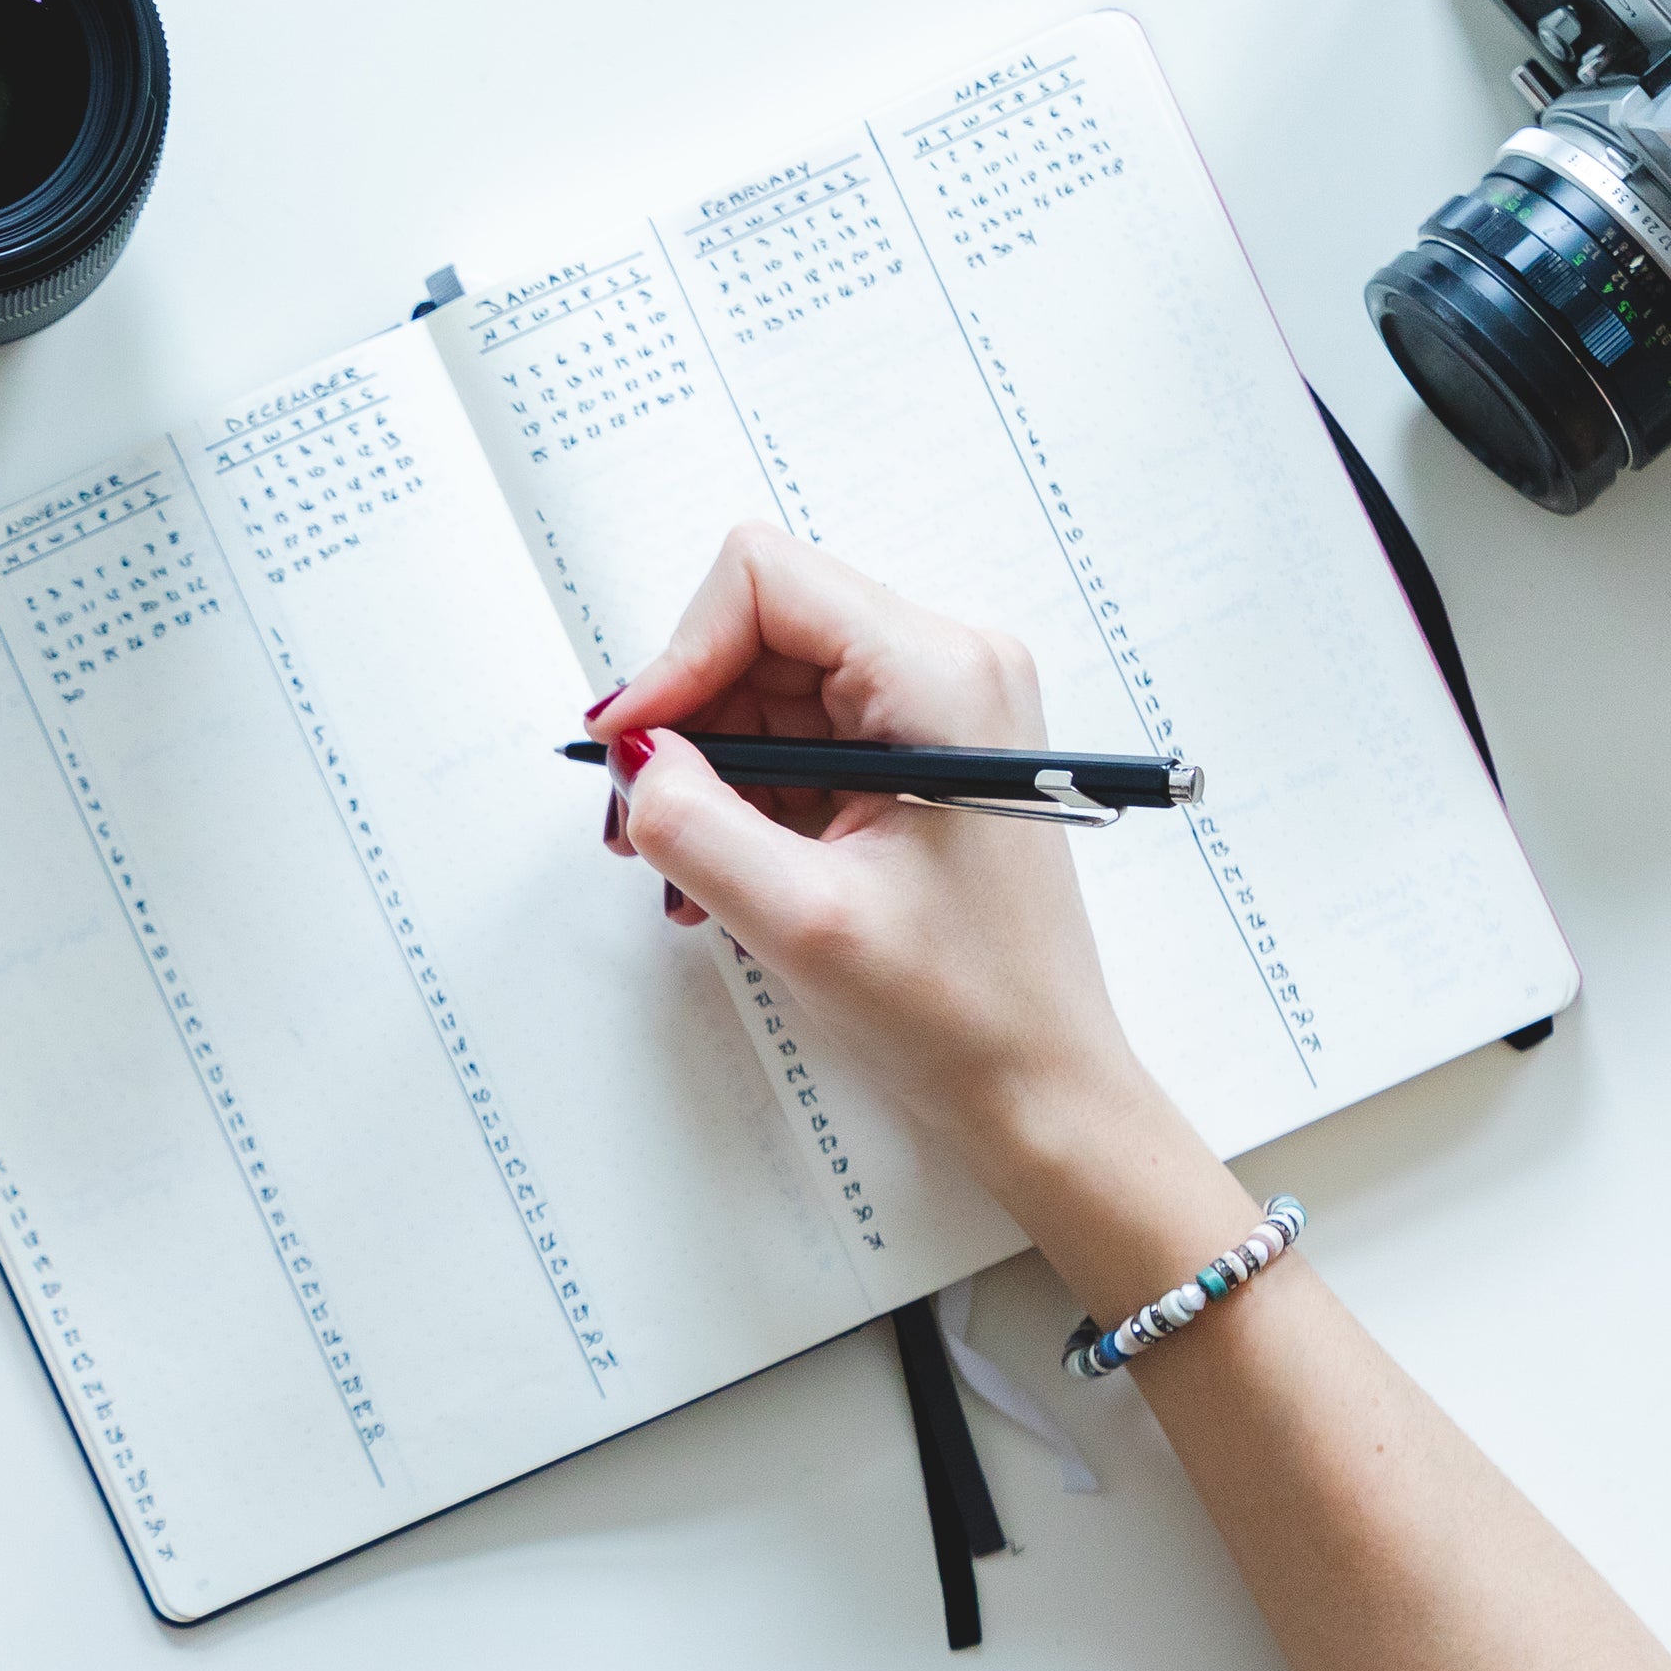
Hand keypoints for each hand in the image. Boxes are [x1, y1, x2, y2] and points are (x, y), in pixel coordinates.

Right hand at [593, 525, 1159, 1192]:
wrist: (1039, 1086)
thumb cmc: (962, 1012)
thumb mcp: (804, 922)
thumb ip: (697, 826)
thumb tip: (632, 758)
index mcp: (941, 679)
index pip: (764, 584)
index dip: (676, 656)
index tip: (630, 750)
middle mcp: (947, 668)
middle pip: (758, 630)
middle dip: (683, 721)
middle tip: (640, 824)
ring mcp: (935, 710)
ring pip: (765, 687)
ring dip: (706, 770)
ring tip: (682, 868)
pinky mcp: (916, 755)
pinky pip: (796, 737)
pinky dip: (743, 798)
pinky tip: (728, 873)